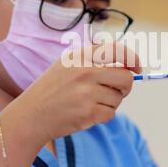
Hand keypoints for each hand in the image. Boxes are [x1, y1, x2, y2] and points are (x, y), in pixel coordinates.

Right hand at [13, 43, 141, 144]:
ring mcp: (86, 92)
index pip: (118, 51)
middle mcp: (84, 71)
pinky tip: (87, 113)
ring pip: (118, 98)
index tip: (137, 68)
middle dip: (125, 87)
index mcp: (80, 56)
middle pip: (125, 78)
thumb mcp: (67, 65)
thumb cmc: (52, 90)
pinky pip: (111, 113)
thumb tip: (128, 67)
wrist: (31, 115)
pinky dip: (103, 115)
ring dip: (110, 103)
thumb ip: (95, 62)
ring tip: (90, 103)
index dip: (133, 59)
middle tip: (116, 91)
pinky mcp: (88, 112)